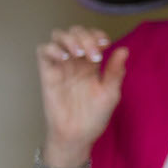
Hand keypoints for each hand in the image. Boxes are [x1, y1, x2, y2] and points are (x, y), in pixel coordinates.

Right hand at [37, 26, 127, 167]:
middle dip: (85, 36)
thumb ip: (115, 72)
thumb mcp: (110, 93)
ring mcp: (61, 65)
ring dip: (69, 38)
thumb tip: (124, 50)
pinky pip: (43, 51)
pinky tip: (64, 58)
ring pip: (58, 36)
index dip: (97, 34)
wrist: (77, 135)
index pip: (92, 36)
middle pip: (75, 32)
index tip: (105, 44)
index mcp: (91, 63)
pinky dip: (52, 48)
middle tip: (93, 55)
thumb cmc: (94, 116)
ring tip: (79, 54)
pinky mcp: (47, 73)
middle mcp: (75, 61)